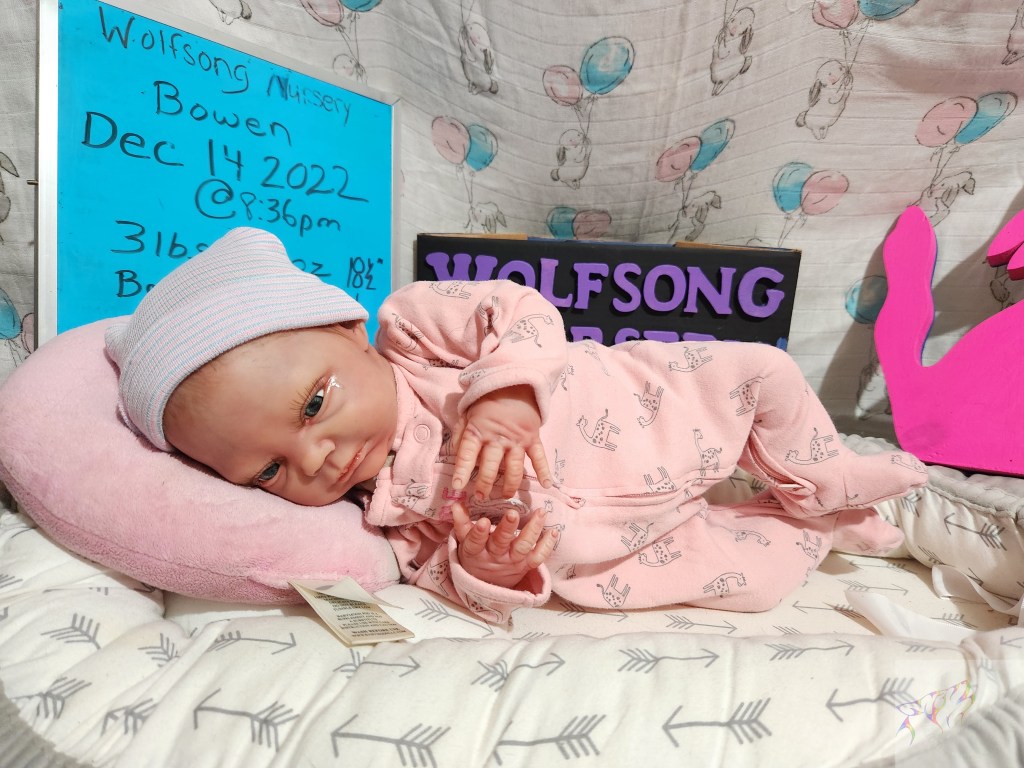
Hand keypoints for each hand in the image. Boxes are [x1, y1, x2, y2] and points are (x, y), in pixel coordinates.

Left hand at [451, 385, 552, 499]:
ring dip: (509, 484)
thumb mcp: (466, 413)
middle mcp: (498, 437)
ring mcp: (518, 440)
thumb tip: (453, 455)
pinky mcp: (533, 439)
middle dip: (484, 484)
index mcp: (479, 430)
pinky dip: (544, 470)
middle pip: (490, 466)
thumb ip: (459, 434)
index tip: (457, 486)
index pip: (467, 454)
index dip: (461, 471)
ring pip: (514, 467)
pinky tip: (547, 484)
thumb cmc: (487, 402)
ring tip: (504, 495)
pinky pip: (539, 457)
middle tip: (481, 497)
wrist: (513, 385)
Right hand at [452, 502, 555, 588]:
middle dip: (507, 528)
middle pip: (501, 543)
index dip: (478, 533)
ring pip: (523, 547)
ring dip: (532, 530)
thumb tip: (456, 504)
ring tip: (540, 513)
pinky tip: (553, 531)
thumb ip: (462, 524)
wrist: (488, 584)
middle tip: (512, 513)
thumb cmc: (476, 556)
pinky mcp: (526, 565)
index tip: (483, 522)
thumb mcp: (465, 543)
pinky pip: (539, 557)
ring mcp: (513, 561)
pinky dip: (547, 545)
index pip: (475, 542)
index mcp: (476, 551)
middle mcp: (495, 556)